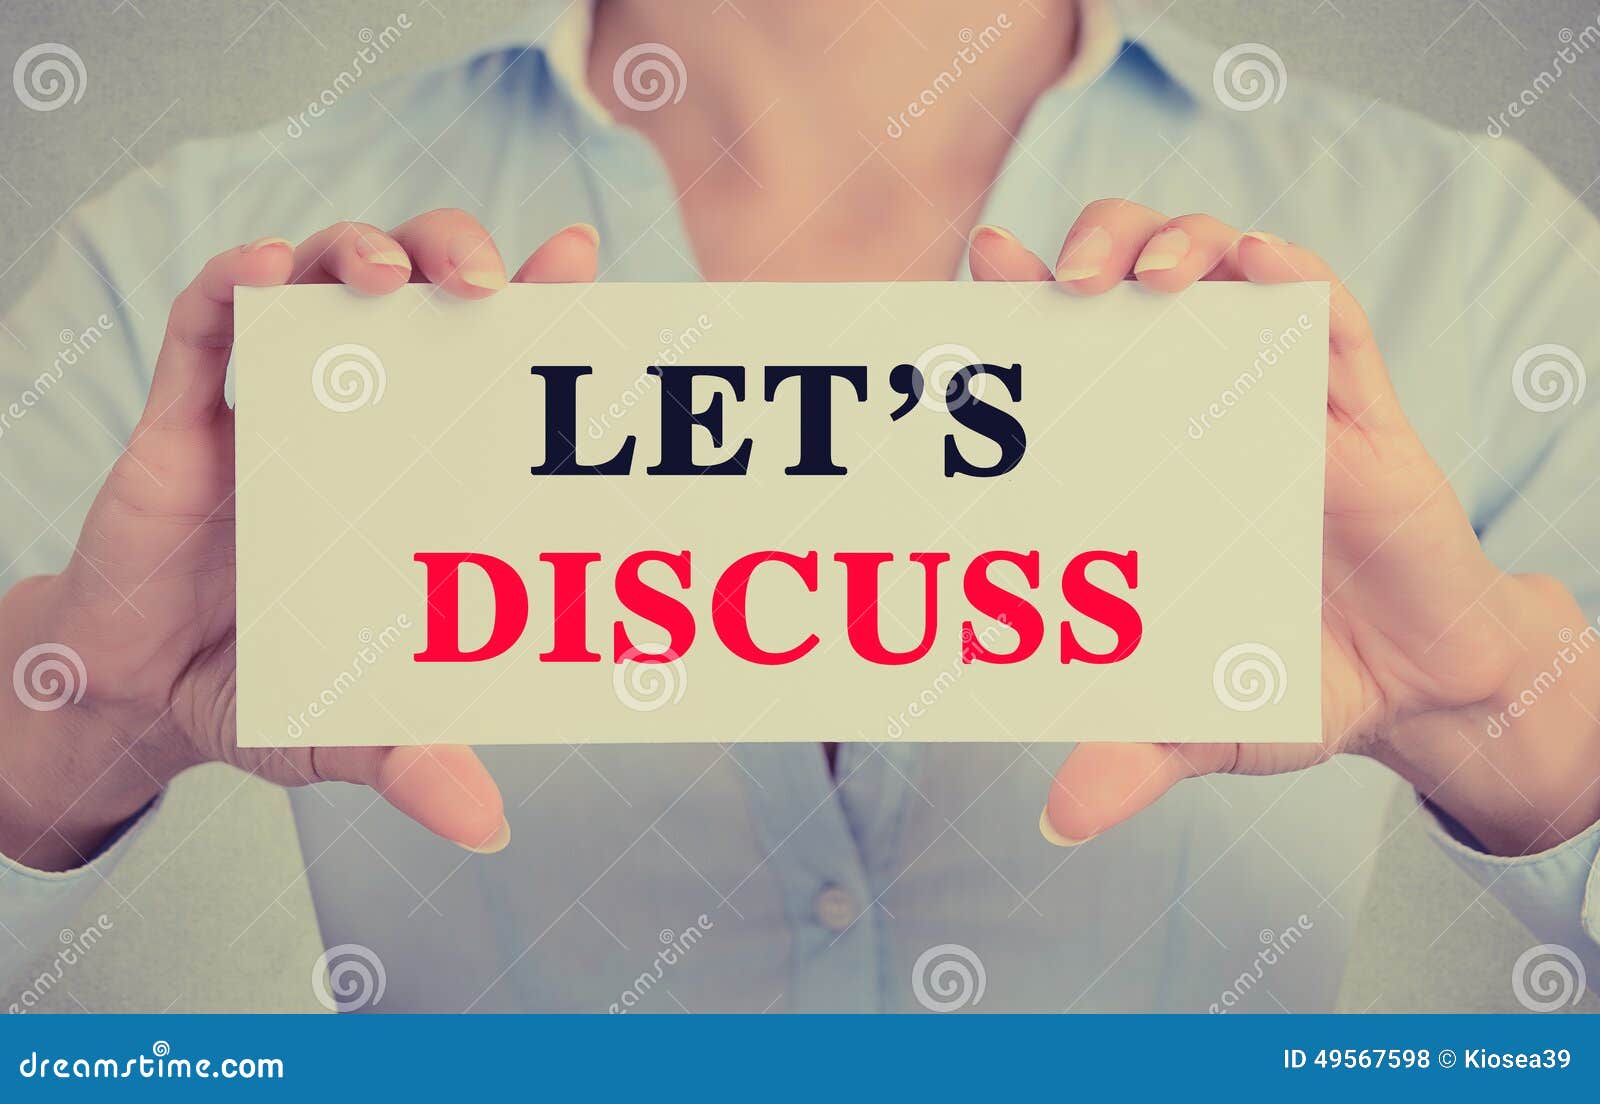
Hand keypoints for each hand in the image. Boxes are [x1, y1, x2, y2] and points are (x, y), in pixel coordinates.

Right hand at [0, 211, 600, 869]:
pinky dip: (233, 284)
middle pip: (417, 286)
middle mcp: (357, 418)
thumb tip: (486, 827)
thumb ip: (411, 760)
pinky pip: (204, 320)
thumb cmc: (267, 689)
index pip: (488, 362)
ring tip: (389, 276)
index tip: (582, 262)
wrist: (140, 694)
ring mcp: (273, 405)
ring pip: (320, 276)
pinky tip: (263, 277)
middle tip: (488, 284)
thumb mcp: (346, 727)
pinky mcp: (184, 416)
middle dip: (455, 252)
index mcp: (417, 470)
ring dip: (359, 249)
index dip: (538, 302)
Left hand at [970, 203, 1599, 855]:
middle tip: (1063, 282)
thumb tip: (1060, 819)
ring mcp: (1281, 400)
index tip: (978, 266)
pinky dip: (1293, 281)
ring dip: (1184, 242)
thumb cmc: (1292, 684)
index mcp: (1148, 461)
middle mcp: (1204, 410)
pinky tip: (1262, 270)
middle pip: (1139, 275)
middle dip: (1097, 245)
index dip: (1022, 299)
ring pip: (1230, 268)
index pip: (1075, 353)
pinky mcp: (1363, 412)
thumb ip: (1134, 754)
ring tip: (1152, 277)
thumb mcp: (1203, 722)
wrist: (1416, 689)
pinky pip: (1330, 318)